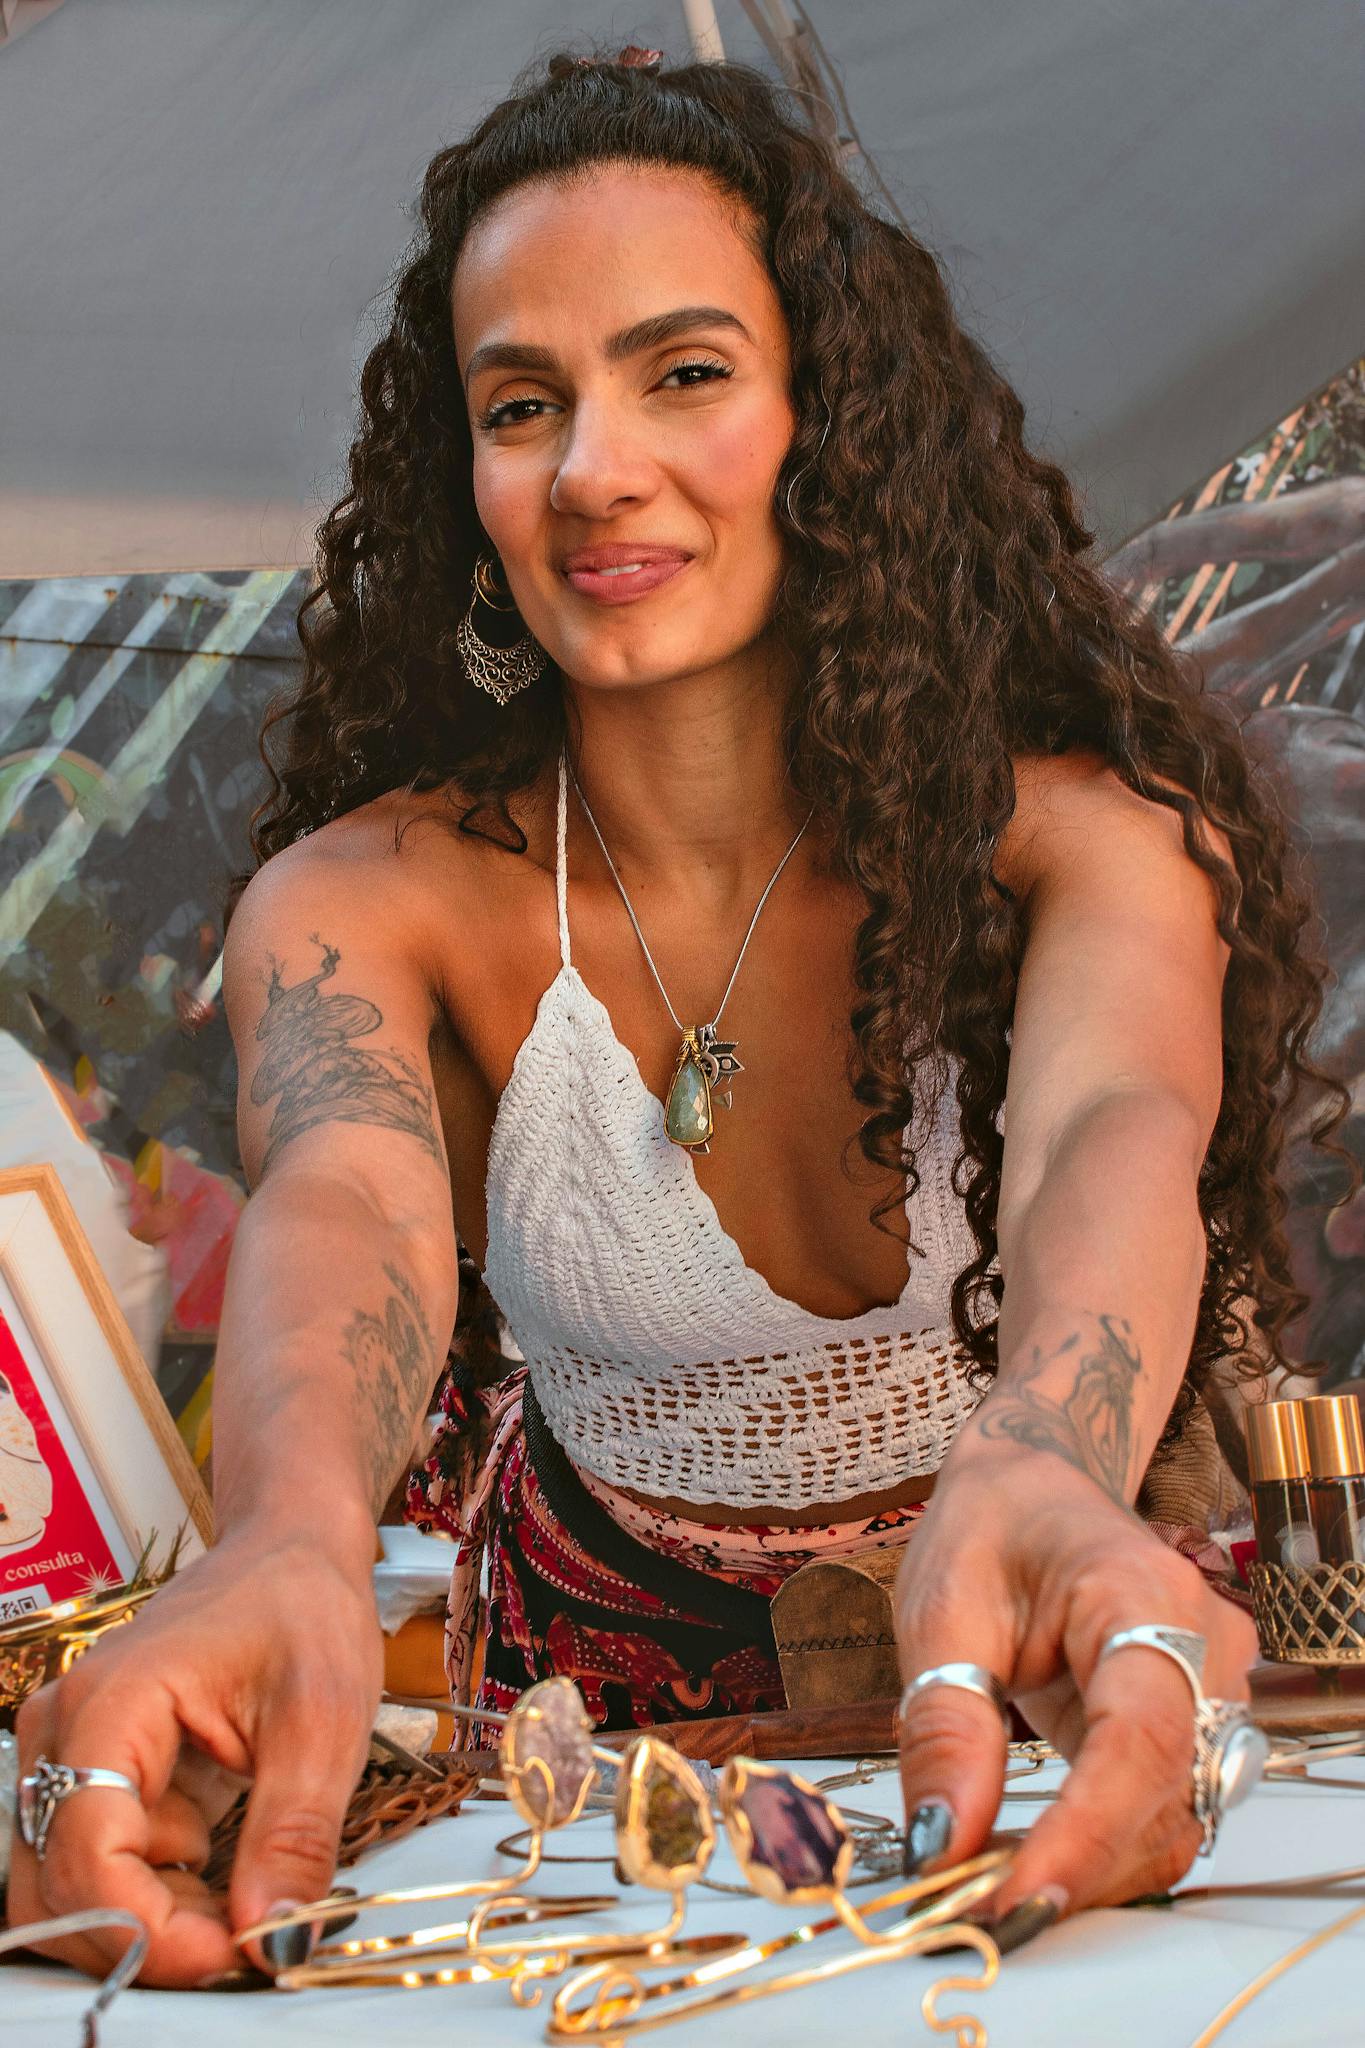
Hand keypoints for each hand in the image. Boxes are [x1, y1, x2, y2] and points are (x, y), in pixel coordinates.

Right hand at [6, 1532, 382, 1986]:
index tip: (232, 1950)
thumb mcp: (325, 1720)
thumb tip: (271, 1942)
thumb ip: (294, 1835)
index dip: (150, 1929)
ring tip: (239, 1892)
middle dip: (144, 1935)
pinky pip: (97, 1862)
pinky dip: (154, 1891)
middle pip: (58, 1887)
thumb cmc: (305, 1607)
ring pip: (69, 1886)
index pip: (88, 1857)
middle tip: (241, 1938)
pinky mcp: (96, 1770)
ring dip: (148, 1917)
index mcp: (112, 1705)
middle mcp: (65, 1731)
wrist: (293, 1548)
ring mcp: (71, 1751)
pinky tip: (222, 1865)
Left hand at [893, 1431, 1257, 1935]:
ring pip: (1172, 1821)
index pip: (1140, 1736)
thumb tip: (938, 1847)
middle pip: (1167, 1795)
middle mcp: (1206, 1646)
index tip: (1010, 1897)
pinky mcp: (1194, 1728)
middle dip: (1075, 1868)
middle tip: (972, 1908)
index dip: (1084, 1832)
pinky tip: (1026, 1861)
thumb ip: (945, 1724)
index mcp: (1142, 1593)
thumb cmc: (989, 1529)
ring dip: (1087, 1871)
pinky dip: (1096, 1852)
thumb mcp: (940, 1608)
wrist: (1035, 1487)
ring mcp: (1214, 1690)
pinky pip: (1161, 1812)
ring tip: (988, 1888)